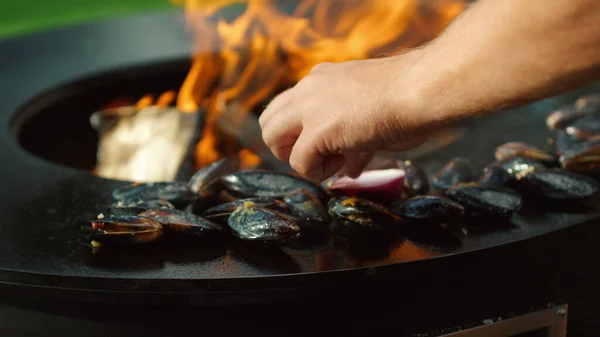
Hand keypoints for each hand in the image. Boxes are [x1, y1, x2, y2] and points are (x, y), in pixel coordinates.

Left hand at [259, 53, 431, 181]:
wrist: (419, 89)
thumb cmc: (406, 99)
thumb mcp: (370, 115)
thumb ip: (351, 142)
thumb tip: (349, 171)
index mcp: (320, 79)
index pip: (287, 107)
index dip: (300, 132)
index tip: (329, 144)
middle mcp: (308, 88)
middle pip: (268, 121)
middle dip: (287, 146)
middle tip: (318, 156)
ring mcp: (310, 107)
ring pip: (271, 138)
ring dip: (296, 158)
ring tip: (331, 161)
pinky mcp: (318, 130)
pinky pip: (299, 162)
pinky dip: (317, 172)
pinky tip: (343, 164)